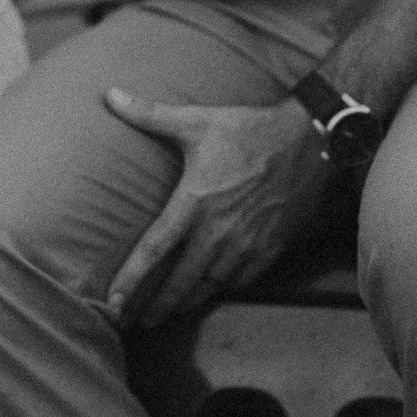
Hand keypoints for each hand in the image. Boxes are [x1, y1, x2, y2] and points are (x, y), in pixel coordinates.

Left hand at [102, 88, 333, 327]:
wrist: (308, 141)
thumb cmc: (247, 130)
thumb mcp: (195, 120)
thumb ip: (148, 113)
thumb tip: (108, 95)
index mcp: (194, 204)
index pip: (154, 250)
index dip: (130, 279)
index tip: (112, 303)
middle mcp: (218, 232)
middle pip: (180, 282)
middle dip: (157, 306)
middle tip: (136, 322)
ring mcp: (246, 245)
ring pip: (210, 287)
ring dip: (187, 302)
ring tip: (168, 313)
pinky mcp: (270, 248)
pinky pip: (241, 281)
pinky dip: (222, 290)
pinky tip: (211, 292)